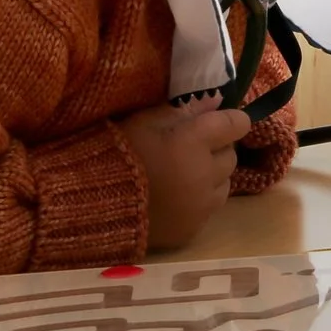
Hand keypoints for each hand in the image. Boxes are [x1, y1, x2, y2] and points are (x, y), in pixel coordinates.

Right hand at [115, 95, 253, 248]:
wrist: (94, 206)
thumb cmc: (118, 154)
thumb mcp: (144, 122)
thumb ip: (183, 111)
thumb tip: (215, 102)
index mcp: (194, 142)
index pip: (236, 125)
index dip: (232, 120)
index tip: (223, 120)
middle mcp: (205, 174)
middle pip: (231, 155)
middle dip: (218, 148)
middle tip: (194, 147)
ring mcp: (202, 205)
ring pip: (225, 183)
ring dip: (213, 175)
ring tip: (185, 173)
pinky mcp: (193, 228)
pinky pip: (210, 208)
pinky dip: (201, 199)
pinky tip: (178, 196)